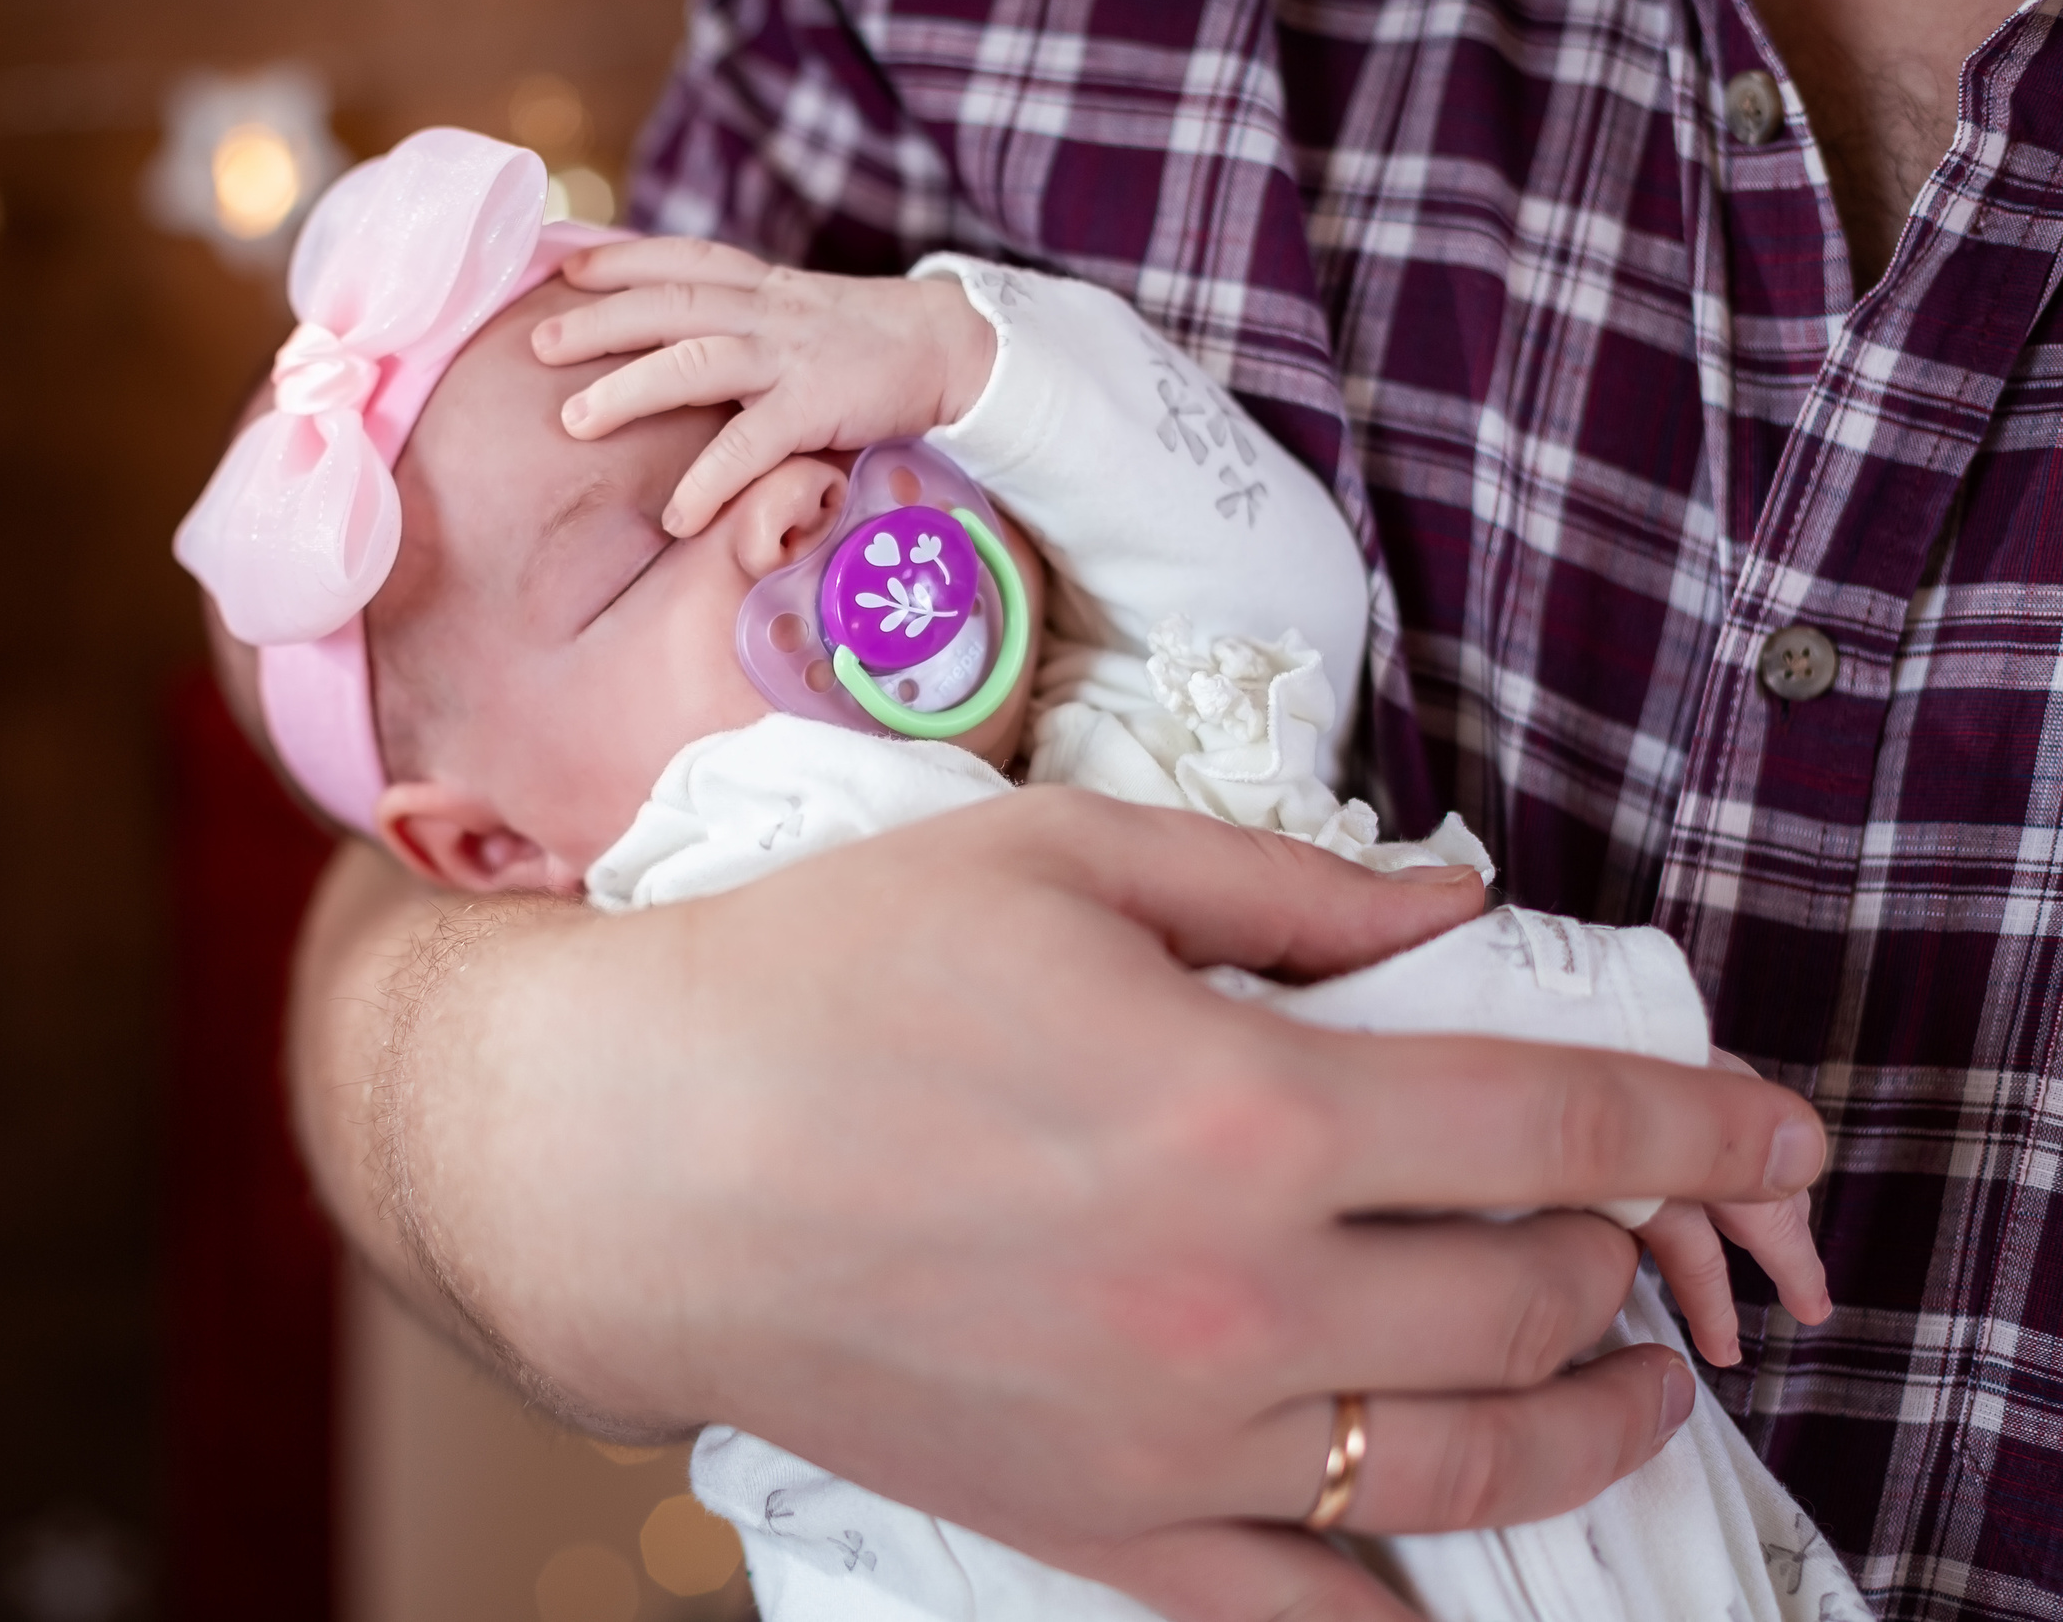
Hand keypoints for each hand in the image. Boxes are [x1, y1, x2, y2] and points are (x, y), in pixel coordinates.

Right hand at [325, 791, 1827, 1618]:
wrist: (630, 1161)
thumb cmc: (825, 981)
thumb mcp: (1058, 864)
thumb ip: (1285, 886)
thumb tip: (1453, 906)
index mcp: (1248, 1106)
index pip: (1557, 1116)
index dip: (1700, 1119)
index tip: (1781, 1125)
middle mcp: (1240, 1296)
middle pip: (1537, 1296)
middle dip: (1635, 1255)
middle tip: (1640, 1218)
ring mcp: (1174, 1437)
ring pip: (1466, 1462)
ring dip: (1589, 1421)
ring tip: (1624, 1378)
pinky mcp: (1096, 1527)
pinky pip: (1307, 1609)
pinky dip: (1411, 1598)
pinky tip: (1455, 1552)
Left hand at [530, 236, 997, 534]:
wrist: (953, 349)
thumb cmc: (867, 347)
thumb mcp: (799, 319)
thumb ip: (744, 327)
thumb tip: (680, 351)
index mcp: (761, 288)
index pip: (681, 259)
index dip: (620, 259)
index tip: (567, 269)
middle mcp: (766, 310)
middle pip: (667, 304)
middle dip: (598, 320)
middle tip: (538, 343)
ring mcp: (790, 355)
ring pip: (692, 360)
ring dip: (627, 389)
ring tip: (573, 422)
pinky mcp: (817, 403)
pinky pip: (751, 442)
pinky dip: (708, 479)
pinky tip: (676, 515)